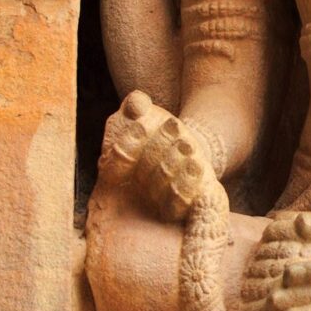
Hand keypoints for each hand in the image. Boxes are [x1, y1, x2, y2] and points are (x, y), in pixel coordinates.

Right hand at [98, 91, 215, 219]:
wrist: (180, 145)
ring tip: (189, 150)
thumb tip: (136, 102)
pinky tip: (197, 168)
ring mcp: (154, 204)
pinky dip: (188, 185)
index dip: (129, 144)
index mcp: (113, 172)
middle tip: (178, 135)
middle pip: (144, 176)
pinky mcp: (176, 209)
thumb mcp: (144, 112)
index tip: (142, 126)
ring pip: (164, 191)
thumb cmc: (153, 128)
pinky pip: (180, 204)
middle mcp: (130, 193)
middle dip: (161, 153)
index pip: (116, 161)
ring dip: (177, 170)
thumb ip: (136, 106)